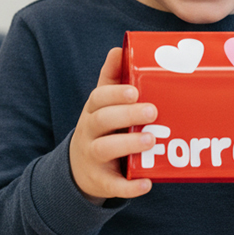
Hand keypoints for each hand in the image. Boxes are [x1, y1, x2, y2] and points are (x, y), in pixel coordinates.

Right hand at [69, 47, 157, 203]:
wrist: (80, 168)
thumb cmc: (102, 126)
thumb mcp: (103, 103)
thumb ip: (112, 77)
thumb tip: (120, 47)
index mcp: (93, 110)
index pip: (98, 98)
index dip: (115, 94)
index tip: (134, 90)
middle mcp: (89, 132)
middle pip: (102, 121)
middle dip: (126, 115)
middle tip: (153, 111)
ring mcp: (93, 157)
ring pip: (104, 150)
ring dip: (128, 145)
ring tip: (151, 140)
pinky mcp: (101, 182)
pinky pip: (113, 185)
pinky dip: (129, 186)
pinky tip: (147, 183)